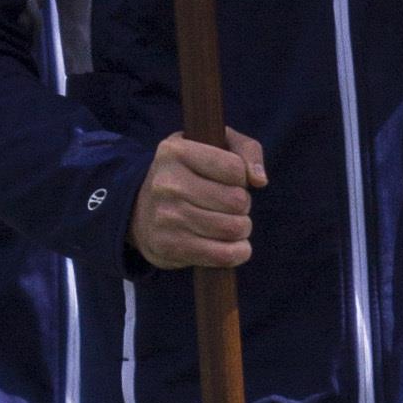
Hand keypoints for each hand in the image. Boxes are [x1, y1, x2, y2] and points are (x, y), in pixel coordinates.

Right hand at [132, 128, 265, 269]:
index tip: (230, 180)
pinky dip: (237, 252)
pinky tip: (234, 246)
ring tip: (230, 223)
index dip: (242, 177)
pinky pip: (222, 255)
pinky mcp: (169, 247)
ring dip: (241, 228)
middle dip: (243, 205)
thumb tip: (259, 180)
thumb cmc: (190, 174)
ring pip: (232, 228)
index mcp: (176, 152)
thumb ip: (247, 150)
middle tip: (230, 205)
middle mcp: (167, 184)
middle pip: (236, 201)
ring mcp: (166, 218)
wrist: (143, 211)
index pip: (235, 168)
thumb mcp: (215, 146)